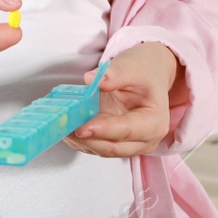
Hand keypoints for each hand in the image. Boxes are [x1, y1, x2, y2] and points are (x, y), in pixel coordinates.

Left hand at [64, 42, 182, 157]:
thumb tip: (90, 79)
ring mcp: (131, 145)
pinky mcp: (117, 144)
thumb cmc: (144, 71)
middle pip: (112, 147)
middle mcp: (145, 140)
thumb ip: (114, 74)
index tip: (81, 128)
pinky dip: (80, 140)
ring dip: (81, 141)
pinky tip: (67, 128)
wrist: (149, 75)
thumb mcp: (132, 67)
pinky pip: (96, 146)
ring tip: (62, 126)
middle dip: (87, 139)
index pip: (126, 130)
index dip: (102, 130)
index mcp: (154, 122)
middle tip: (65, 128)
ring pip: (101, 150)